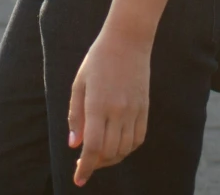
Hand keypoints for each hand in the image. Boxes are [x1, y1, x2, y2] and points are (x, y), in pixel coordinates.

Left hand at [67, 28, 149, 185]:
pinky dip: (127, 148)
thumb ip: (76, 115)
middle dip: (95, 164)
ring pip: (124, 149)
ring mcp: (134, 110)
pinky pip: (138, 138)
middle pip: (109, 152)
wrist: (128, 41)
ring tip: (100, 155)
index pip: (92, 147)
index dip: (85, 167)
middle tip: (85, 163)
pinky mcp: (145, 108)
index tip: (78, 179)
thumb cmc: (98, 60)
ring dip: (111, 158)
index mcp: (97, 104)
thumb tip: (74, 145)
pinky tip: (117, 146)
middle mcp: (117, 111)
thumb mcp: (79, 84)